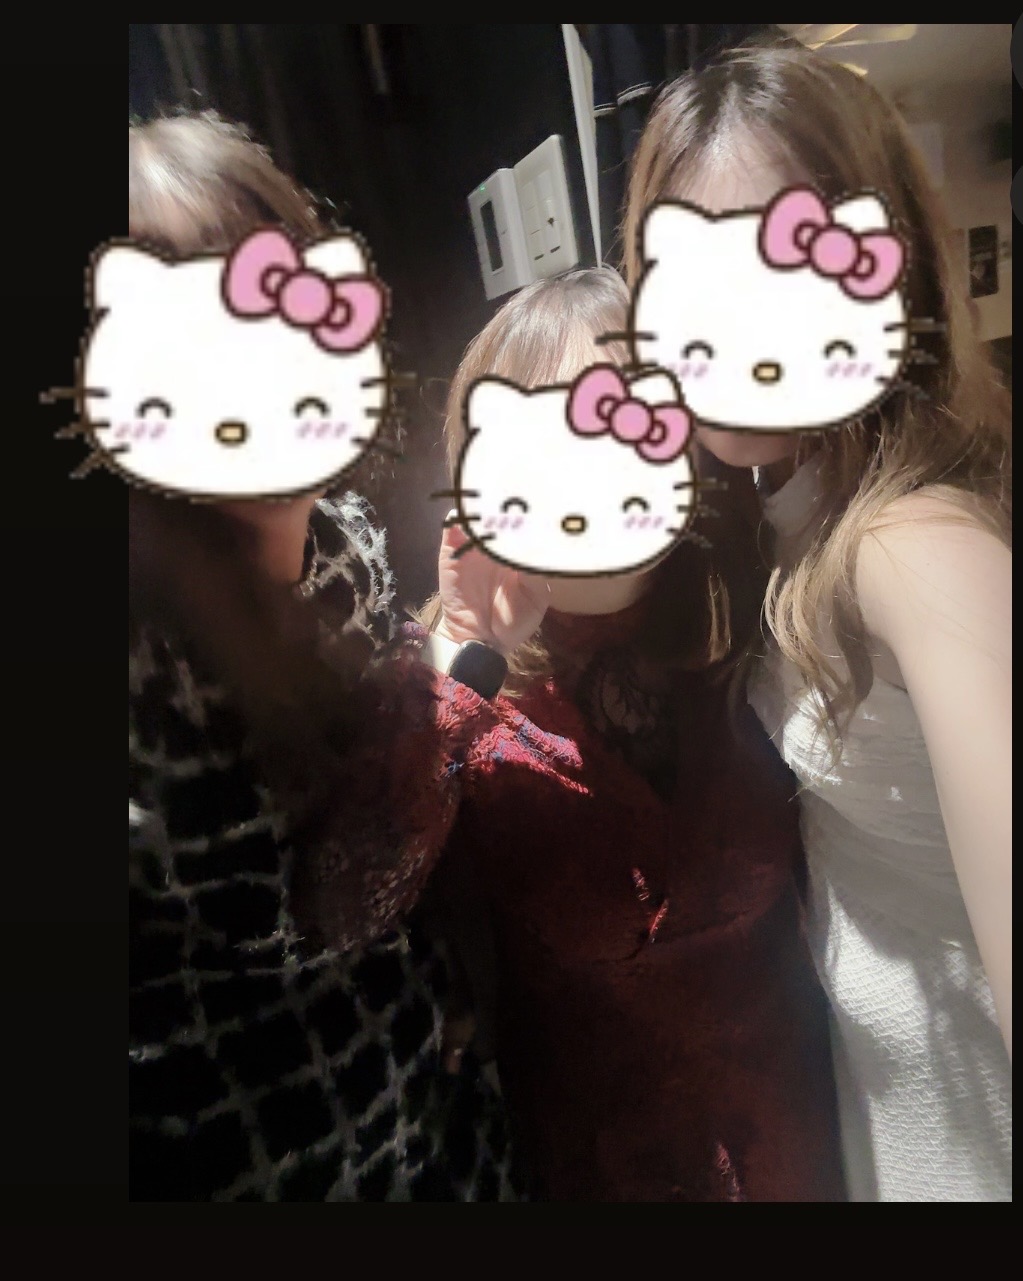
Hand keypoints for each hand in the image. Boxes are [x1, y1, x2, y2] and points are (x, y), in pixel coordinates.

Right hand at [436, 513, 550, 654]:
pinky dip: (460, 518)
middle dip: (507, 503)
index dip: (530, 512)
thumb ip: (536, 570)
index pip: (526, 522)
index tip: (537, 506)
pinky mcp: (452, 551)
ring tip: (493, 504)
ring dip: (483, 506)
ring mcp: (474, 545)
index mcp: (521, 551)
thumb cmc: (513, 620)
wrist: (482, 640)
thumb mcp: (536, 597)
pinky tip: (470, 518)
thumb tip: (535, 544)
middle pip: (500, 511)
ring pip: (477, 514)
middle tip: (515, 498)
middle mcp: (499, 543)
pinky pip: (453, 527)